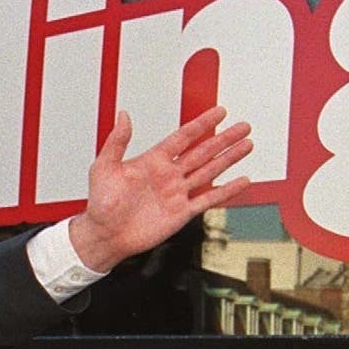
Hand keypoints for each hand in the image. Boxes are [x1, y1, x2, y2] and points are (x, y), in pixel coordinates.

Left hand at [68, 107, 253, 272]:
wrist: (104, 236)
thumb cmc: (101, 204)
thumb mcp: (104, 167)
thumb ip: (117, 141)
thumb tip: (123, 115)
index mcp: (153, 161)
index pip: (183, 137)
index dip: (202, 125)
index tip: (219, 112)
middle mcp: (169, 175)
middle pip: (203, 152)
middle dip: (224, 139)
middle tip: (243, 126)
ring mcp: (177, 193)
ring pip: (209, 171)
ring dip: (229, 158)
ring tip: (247, 145)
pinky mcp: (181, 213)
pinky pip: (208, 199)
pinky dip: (226, 191)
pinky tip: (241, 181)